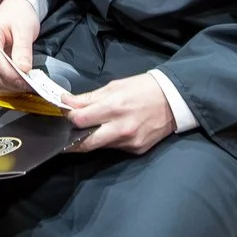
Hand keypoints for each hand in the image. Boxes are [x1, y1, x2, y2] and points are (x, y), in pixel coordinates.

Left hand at [63, 75, 177, 155]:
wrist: (173, 100)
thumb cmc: (142, 88)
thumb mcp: (114, 86)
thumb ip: (90, 97)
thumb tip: (67, 101)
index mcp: (114, 107)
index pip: (80, 119)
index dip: (69, 116)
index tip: (65, 112)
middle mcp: (121, 128)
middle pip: (86, 143)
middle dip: (71, 141)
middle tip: (63, 136)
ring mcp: (129, 142)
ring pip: (100, 147)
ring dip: (90, 140)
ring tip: (85, 132)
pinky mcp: (136, 150)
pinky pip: (115, 148)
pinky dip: (108, 141)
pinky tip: (110, 133)